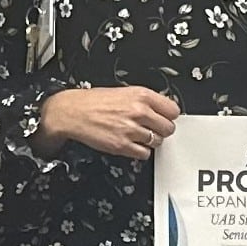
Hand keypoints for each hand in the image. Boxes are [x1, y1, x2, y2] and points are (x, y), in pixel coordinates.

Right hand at [38, 86, 179, 159]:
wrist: (73, 111)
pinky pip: (144, 154)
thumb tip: (161, 109)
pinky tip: (133, 144)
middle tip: (153, 129)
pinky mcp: (122, 145)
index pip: (173, 110)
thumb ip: (145, 100)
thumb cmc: (95, 101)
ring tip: (139, 136)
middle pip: (168, 128)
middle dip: (162, 130)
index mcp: (141, 95)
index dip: (168, 116)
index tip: (164, 118)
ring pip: (158, 142)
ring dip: (151, 141)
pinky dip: (141, 152)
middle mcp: (138, 112)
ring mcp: (131, 130)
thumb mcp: (124, 91)